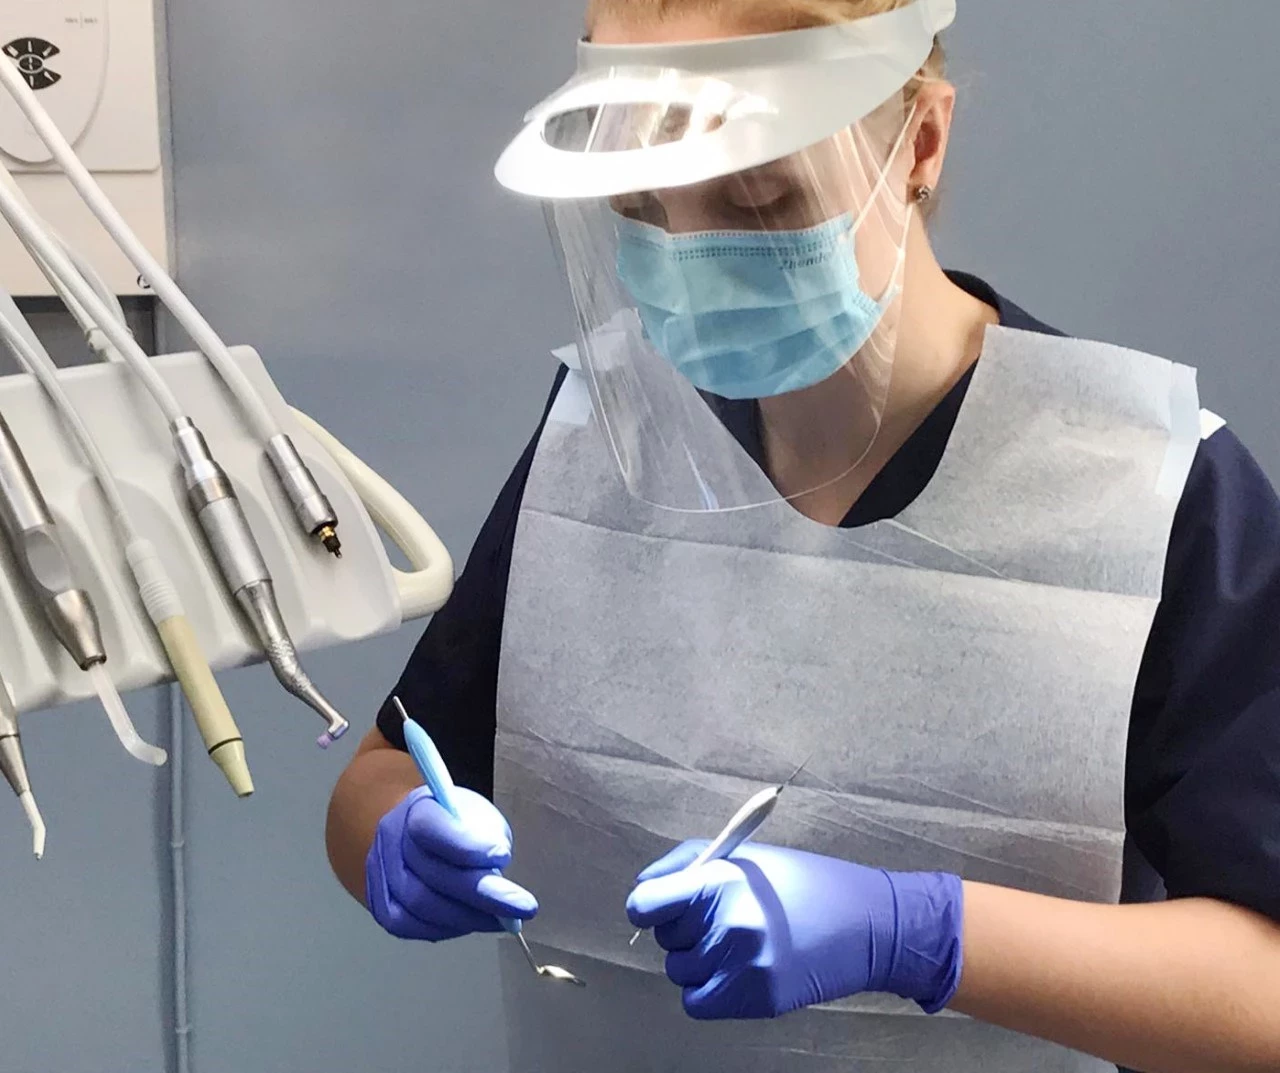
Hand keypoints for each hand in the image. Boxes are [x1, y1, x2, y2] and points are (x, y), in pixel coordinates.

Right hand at [365, 786, 536, 940]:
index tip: (503, 857)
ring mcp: (380, 873)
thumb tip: (496, 878)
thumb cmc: (455, 822)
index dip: (468, 847)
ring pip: (420, 906)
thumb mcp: (478, 814)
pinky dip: (446, 928)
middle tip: (521, 906)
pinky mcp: (381, 903)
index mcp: (417, 807)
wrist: (417, 833)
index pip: (432, 828)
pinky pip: (410, 925)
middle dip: (482, 895)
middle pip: (431, 875)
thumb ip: (486, 839)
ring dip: (468, 917)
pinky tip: (472, 922)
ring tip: (502, 918)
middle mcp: (391, 839)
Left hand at [625, 840, 962, 1019]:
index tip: (657, 906)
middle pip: (663, 938)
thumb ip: (686, 863)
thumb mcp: (743, 856)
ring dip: (697, 960)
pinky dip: (707, 990)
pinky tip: (736, 970)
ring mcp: (741, 967)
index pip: (645, 903)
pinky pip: (696, 1003)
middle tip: (722, 917)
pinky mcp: (754, 1000)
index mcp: (721, 881)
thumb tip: (643, 890)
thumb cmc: (800, 882)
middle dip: (683, 928)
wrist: (864, 922)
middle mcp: (727, 926)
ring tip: (737, 942)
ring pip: (679, 971)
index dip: (647, 905)